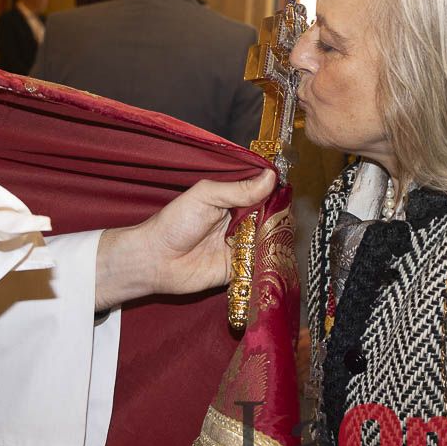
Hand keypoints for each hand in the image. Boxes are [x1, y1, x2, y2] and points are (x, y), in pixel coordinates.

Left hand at [94, 170, 275, 308]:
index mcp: (233, 200)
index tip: (290, 194)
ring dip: (275, 241)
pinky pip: (260, 265)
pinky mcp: (240, 269)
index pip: (264, 195)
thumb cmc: (175, 222)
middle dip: (279, 220)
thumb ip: (238, 189)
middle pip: (271, 219)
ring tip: (281, 239)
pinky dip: (268, 262)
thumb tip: (270, 176)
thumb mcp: (206, 196)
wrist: (156, 260)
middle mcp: (241, 222)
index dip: (277, 195)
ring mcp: (241, 246)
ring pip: (269, 242)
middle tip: (286, 221)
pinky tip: (275, 258)